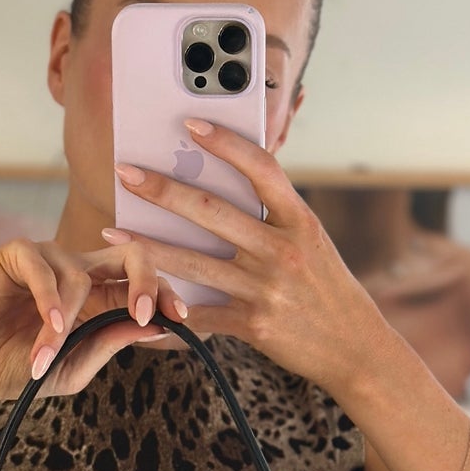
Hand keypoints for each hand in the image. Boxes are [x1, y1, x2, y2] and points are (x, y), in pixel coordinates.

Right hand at [0, 236, 187, 401]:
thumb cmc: (10, 367)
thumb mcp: (71, 367)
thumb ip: (109, 343)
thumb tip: (156, 327)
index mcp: (97, 297)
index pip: (143, 283)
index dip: (165, 295)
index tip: (179, 319)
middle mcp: (78, 271)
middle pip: (133, 255)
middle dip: (149, 279)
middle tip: (147, 312)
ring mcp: (48, 259)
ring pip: (81, 277)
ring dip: (65, 326)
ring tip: (43, 359)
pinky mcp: (17, 253)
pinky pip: (46, 269)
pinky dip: (49, 303)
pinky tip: (45, 331)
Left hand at [102, 121, 387, 396]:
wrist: (355, 346)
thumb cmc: (326, 289)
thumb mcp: (311, 242)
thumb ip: (276, 216)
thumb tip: (228, 184)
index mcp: (301, 221)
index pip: (262, 169)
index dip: (226, 144)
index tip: (190, 124)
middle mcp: (283, 250)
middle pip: (213, 212)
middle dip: (164, 190)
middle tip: (126, 172)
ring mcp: (267, 289)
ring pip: (194, 263)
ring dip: (148, 246)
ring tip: (113, 232)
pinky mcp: (254, 325)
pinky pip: (201, 314)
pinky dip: (168, 309)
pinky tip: (136, 300)